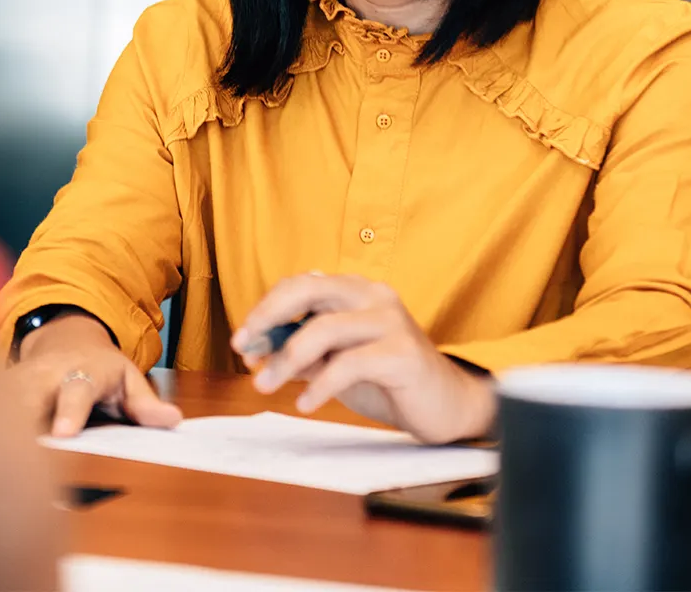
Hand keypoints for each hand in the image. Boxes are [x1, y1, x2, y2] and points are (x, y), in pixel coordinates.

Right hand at [11, 313, 182, 437]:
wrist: (63, 338)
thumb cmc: (99, 369)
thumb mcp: (128, 378)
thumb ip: (145, 403)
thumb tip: (173, 420)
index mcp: (81, 373)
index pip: (74, 394)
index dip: (67, 413)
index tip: (63, 434)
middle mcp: (44, 377)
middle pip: (25, 398)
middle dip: (16, 424)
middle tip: (12, 457)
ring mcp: (17, 384)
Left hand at [232, 274, 495, 444]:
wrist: (447, 405)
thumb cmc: (389, 379)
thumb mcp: (337, 363)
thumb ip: (301, 355)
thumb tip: (257, 355)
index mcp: (356, 290)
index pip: (300, 285)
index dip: (266, 308)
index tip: (242, 339)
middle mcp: (373, 295)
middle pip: (308, 290)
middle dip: (268, 316)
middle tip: (244, 347)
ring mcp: (390, 321)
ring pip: (324, 328)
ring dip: (286, 359)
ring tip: (266, 384)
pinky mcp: (403, 353)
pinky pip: (348, 364)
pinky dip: (320, 385)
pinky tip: (305, 403)